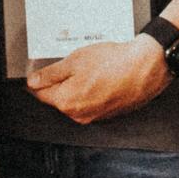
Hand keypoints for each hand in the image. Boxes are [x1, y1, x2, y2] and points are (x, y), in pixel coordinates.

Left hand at [25, 35, 170, 124]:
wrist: (145, 68)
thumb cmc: (113, 63)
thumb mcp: (75, 61)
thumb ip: (51, 73)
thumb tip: (33, 82)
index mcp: (66, 102)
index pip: (40, 94)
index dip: (38, 80)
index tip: (40, 71)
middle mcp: (79, 115)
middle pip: (58, 99)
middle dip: (59, 84)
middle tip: (71, 65)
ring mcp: (94, 117)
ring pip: (75, 102)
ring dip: (76, 87)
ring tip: (90, 69)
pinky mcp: (107, 114)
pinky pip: (90, 104)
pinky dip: (91, 92)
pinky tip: (101, 78)